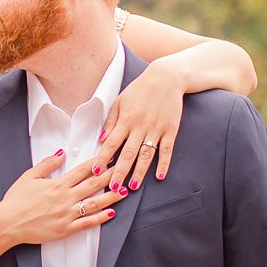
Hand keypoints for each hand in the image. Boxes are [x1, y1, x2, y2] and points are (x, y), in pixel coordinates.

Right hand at [0, 150, 123, 247]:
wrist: (8, 223)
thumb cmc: (16, 200)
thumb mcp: (29, 176)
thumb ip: (47, 164)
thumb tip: (61, 153)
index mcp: (57, 184)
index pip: (82, 170)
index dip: (98, 163)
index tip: (109, 158)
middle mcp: (65, 197)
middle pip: (93, 185)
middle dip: (110, 177)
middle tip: (123, 171)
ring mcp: (67, 214)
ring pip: (94, 203)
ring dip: (111, 197)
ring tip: (124, 191)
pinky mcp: (65, 229)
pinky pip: (87, 223)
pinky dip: (100, 218)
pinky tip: (111, 213)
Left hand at [94, 58, 185, 191]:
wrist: (166, 78)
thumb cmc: (140, 89)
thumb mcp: (120, 101)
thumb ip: (110, 121)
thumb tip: (100, 140)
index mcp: (125, 119)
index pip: (111, 144)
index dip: (103, 159)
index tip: (96, 172)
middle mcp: (139, 126)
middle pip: (128, 153)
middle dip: (119, 172)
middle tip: (113, 188)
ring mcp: (156, 129)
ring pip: (146, 155)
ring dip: (139, 171)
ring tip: (133, 186)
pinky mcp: (170, 130)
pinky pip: (166, 150)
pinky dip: (163, 164)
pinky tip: (159, 176)